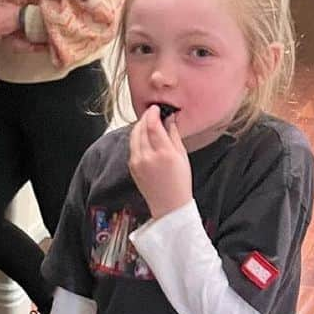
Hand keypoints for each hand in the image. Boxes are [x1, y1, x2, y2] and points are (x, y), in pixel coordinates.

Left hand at [129, 105, 192, 219]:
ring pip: (134, 136)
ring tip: (148, 122)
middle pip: (140, 128)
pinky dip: (137, 138)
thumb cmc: (179, 182)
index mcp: (163, 153)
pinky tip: (144, 136)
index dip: (152, 112)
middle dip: (145, 117)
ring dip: (139, 126)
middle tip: (152, 112)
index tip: (156, 108)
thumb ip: (173, 134)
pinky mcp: (132, 167)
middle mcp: (147, 157)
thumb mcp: (181, 155)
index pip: (152, 125)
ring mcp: (137, 163)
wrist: (168, 205)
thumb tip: (169, 118)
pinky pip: (132, 147)